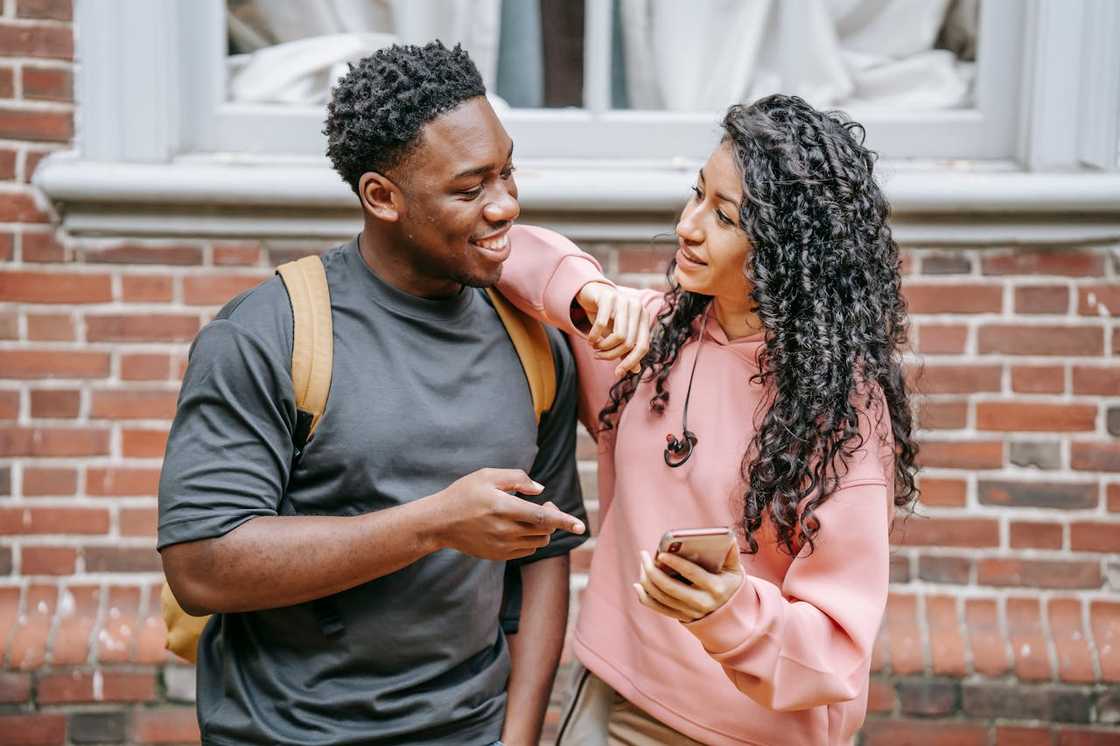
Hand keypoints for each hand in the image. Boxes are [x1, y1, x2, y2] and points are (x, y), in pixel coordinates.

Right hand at [429, 469, 584, 560]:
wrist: (439, 522)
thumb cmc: (464, 494)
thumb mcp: (487, 475)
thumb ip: (517, 478)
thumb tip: (540, 489)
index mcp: (504, 508)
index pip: (542, 518)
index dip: (564, 521)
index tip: (581, 527)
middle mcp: (505, 530)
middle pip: (544, 531)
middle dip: (552, 519)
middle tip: (545, 506)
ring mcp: (502, 546)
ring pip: (537, 542)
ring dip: (542, 530)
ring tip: (531, 516)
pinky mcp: (498, 555)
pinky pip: (526, 550)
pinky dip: (531, 540)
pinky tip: (520, 528)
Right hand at [575, 281, 651, 376]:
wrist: (591, 293)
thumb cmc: (607, 316)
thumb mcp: (617, 334)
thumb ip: (627, 350)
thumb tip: (636, 370)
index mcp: (643, 317)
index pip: (643, 347)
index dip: (631, 363)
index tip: (617, 374)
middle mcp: (637, 307)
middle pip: (628, 344)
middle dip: (611, 355)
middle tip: (598, 356)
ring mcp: (624, 300)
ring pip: (618, 336)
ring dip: (603, 347)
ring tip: (594, 346)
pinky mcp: (608, 296)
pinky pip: (602, 324)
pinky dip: (594, 336)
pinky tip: (589, 339)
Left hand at [633, 544, 742, 622]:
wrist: (731, 614)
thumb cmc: (729, 584)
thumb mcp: (735, 570)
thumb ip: (731, 553)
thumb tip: (727, 535)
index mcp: (716, 588)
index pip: (693, 574)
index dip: (676, 563)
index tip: (661, 554)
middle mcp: (702, 603)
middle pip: (670, 588)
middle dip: (653, 571)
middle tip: (644, 555)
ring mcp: (690, 612)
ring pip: (661, 597)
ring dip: (647, 580)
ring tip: (643, 563)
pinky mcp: (681, 617)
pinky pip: (658, 608)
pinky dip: (645, 597)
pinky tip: (638, 584)